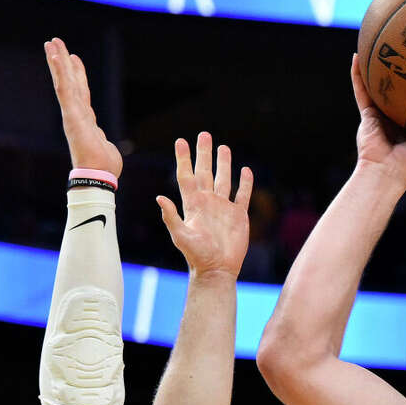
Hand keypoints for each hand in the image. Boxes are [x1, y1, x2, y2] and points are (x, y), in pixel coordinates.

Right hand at [44, 38, 121, 178]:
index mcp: (84, 119)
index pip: (80, 91)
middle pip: (70, 82)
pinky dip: (60, 72)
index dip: (77, 74)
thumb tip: (101, 139)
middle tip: (55, 42)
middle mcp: (76, 113)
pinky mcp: (71, 115)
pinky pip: (65, 89)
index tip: (74, 57)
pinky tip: (56, 57)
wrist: (98, 177)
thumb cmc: (104, 166)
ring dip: (57, 61)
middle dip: (63, 61)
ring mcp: (72, 113)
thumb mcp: (103, 145)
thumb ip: (99, 137)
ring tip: (51, 43)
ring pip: (64, 82)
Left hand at [156, 133, 251, 276]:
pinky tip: (245, 171)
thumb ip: (171, 217)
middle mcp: (208, 202)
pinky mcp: (238, 215)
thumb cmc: (196, 256)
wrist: (217, 270)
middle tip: (204, 134)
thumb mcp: (181, 236)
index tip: (181, 141)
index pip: (187, 176)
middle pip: (205, 172)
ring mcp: (223, 207)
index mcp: (193, 204)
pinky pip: (242, 195)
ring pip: (224, 179)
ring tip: (224, 148)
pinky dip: (245, 183)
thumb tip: (159, 198)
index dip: (183, 158)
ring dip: (224, 164)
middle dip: (204, 154)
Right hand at [350, 56, 405, 185]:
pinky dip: (357, 73)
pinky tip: (357, 54)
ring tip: (383, 42)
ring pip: (381, 84)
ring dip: (380, 65)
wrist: (387, 172)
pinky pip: (361, 89)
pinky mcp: (366, 112)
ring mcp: (381, 113)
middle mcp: (398, 116)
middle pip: (404, 88)